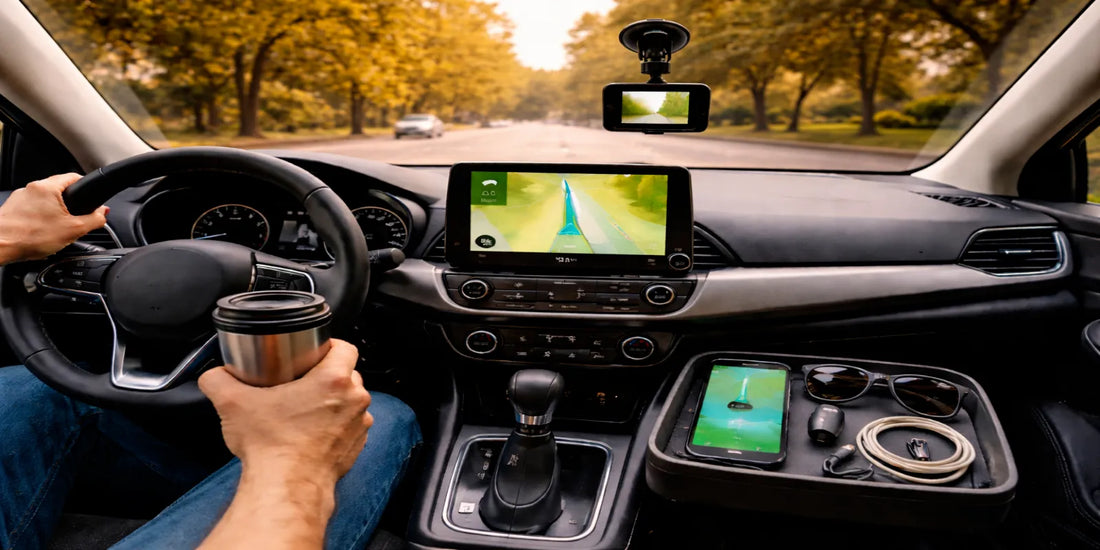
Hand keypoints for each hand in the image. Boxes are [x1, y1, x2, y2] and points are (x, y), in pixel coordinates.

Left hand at [0, 173, 108, 262]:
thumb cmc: (28, 237)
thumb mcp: (73, 230)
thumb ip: (93, 219)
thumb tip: (102, 213)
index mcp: (47, 188)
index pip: (74, 177)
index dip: (86, 187)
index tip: (91, 197)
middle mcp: (31, 188)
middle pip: (59, 190)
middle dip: (69, 204)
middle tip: (74, 220)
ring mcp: (19, 198)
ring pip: (44, 201)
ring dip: (53, 212)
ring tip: (55, 230)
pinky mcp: (11, 209)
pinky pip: (32, 210)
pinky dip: (39, 219)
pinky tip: (40, 233)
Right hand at [199, 339, 372, 484]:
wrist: (286, 488)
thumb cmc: (270, 447)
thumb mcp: (233, 404)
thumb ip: (218, 381)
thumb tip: (213, 376)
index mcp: (334, 380)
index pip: (344, 347)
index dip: (328, 346)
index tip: (311, 354)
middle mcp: (354, 401)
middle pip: (347, 375)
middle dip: (326, 376)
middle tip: (301, 383)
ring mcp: (358, 425)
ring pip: (350, 402)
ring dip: (333, 402)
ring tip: (305, 409)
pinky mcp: (356, 446)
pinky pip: (349, 426)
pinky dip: (335, 426)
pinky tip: (311, 432)